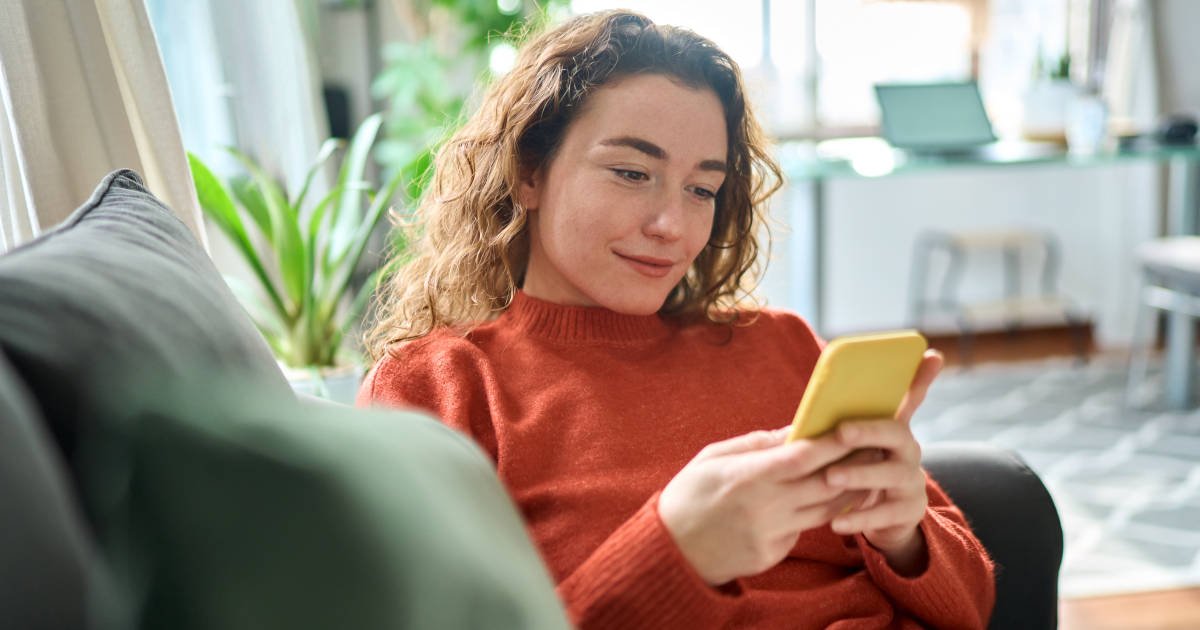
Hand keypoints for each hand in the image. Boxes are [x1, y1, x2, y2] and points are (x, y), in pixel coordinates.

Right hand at [658, 427, 870, 585]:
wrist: (671, 550)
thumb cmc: (689, 494)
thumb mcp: (713, 457)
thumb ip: (755, 444)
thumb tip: (793, 430)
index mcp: (747, 477)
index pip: (803, 457)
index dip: (832, 442)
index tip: (854, 427)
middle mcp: (764, 507)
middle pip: (824, 484)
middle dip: (853, 464)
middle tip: (875, 447)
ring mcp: (771, 534)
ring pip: (825, 511)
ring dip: (849, 492)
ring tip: (867, 473)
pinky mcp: (773, 554)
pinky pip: (804, 530)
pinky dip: (819, 514)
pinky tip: (832, 501)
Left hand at [823, 350, 943, 573]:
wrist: (884, 518)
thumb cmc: (863, 469)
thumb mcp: (857, 444)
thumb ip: (846, 419)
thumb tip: (825, 394)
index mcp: (895, 429)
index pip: (911, 397)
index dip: (922, 378)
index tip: (931, 354)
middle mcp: (909, 451)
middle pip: (897, 433)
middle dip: (869, 430)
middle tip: (841, 431)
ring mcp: (912, 481)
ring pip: (890, 475)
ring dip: (859, 474)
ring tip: (830, 477)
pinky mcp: (908, 511)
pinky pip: (884, 514)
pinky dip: (858, 517)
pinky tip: (836, 522)